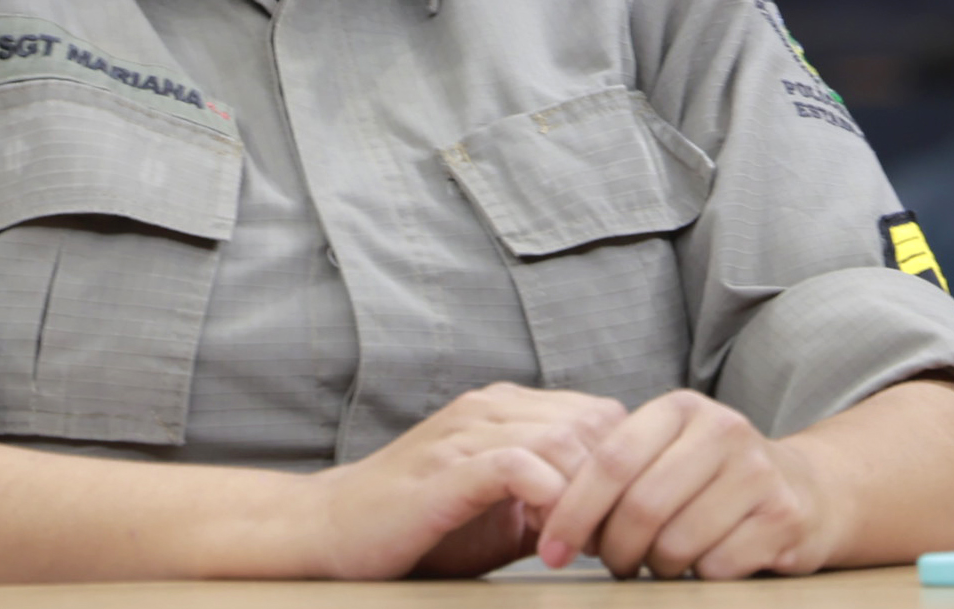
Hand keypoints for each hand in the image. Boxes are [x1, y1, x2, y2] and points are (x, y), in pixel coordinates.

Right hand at [306, 382, 629, 579]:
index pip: (599, 414)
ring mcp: (462, 435)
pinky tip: (547, 540)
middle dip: (611, 486)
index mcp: (505, 408)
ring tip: (578, 545)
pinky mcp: (442, 472)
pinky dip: (547, 500)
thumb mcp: (502, 504)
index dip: (621, 467)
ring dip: (583, 498)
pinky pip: (516, 466)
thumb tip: (620, 515)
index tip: (618, 521)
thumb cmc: (421, 523)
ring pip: (560, 440)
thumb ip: (553, 495)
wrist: (332, 528)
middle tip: (607, 540)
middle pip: (591, 424)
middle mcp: (487, 409)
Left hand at [535, 389, 841, 579]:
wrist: (806, 491)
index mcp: (680, 409)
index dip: (573, 509)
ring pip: (676, 541)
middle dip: (613, 548)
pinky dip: (698, 577)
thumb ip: (616, 471)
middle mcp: (722, 430)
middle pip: (641, 505)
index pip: (610, 460)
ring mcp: (758, 473)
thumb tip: (547, 517)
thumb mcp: (667, 454)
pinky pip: (716, 565)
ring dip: (656, 566)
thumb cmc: (712, 479)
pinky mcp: (783, 517)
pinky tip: (702, 565)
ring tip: (658, 563)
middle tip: (611, 564)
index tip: (549, 548)